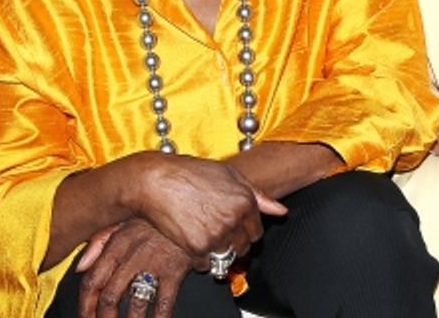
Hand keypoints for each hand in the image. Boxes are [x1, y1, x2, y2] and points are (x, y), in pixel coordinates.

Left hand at [75, 219, 193, 317]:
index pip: (92, 280)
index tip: (86, 317)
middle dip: (105, 317)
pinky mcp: (175, 268)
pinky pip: (165, 301)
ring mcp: (154, 263)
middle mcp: (131, 255)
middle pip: (110, 297)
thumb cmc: (156, 211)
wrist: (189, 199)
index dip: (86, 304)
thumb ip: (99, 241)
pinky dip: (160, 317)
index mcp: (116, 243)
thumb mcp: (124, 217)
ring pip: (135, 302)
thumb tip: (81, 266)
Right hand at [126, 153, 285, 263]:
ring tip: (202, 233)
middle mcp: (234, 219)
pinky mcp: (197, 247)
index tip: (233, 228)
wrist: (156, 181)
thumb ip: (259, 195)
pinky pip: (206, 264)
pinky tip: (191, 240)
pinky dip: (199, 258)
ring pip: (226, 257)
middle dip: (233, 242)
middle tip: (216, 231)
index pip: (257, 232)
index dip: (245, 231)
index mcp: (245, 200)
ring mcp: (217, 234)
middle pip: (243, 247)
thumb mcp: (230, 175)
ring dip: (217, 251)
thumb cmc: (192, 174)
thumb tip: (281, 212)